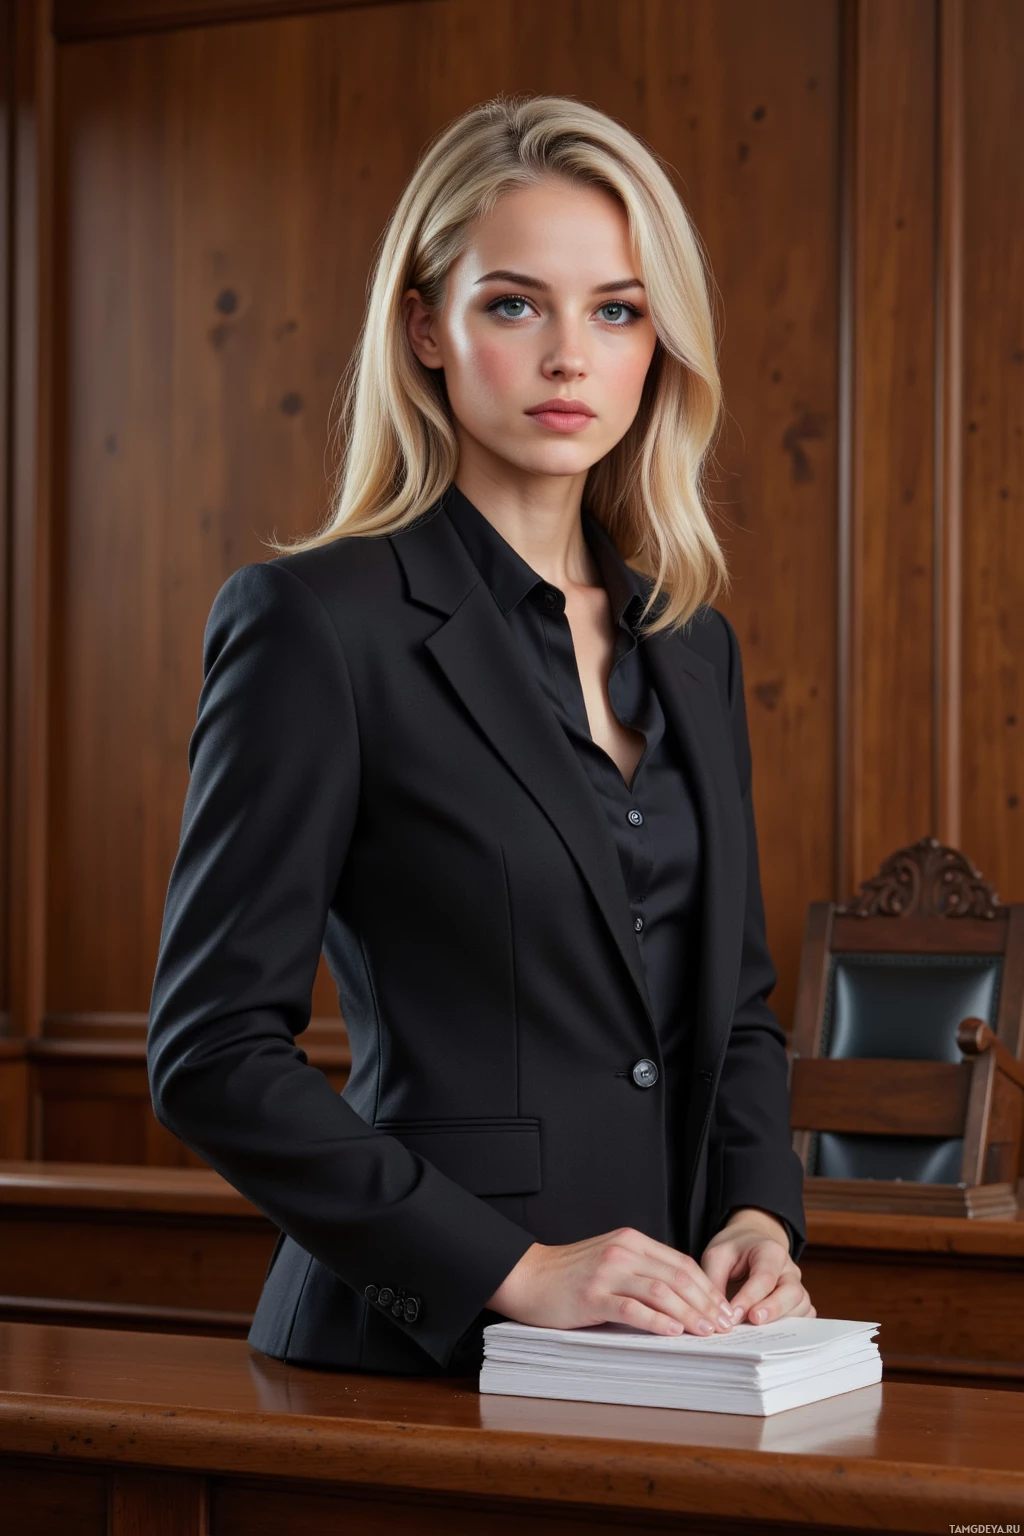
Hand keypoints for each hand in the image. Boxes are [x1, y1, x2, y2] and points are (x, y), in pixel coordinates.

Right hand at [485, 1227, 741, 1336]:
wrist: (526, 1276)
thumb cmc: (568, 1274)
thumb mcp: (610, 1260)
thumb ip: (640, 1269)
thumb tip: (680, 1296)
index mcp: (630, 1241)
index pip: (681, 1263)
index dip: (707, 1287)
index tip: (723, 1308)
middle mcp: (622, 1251)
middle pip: (677, 1276)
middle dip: (706, 1302)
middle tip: (724, 1325)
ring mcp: (607, 1273)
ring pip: (660, 1291)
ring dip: (688, 1313)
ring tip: (706, 1331)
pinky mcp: (592, 1295)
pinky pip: (631, 1308)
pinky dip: (656, 1320)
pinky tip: (672, 1332)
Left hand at [700, 1206, 814, 1324]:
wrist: (749, 1245)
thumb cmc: (734, 1252)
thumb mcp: (717, 1256)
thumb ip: (714, 1282)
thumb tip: (716, 1315)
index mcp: (770, 1251)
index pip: (765, 1277)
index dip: (749, 1298)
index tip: (733, 1315)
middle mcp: (789, 1269)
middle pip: (792, 1292)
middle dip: (773, 1310)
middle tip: (752, 1321)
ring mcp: (797, 1286)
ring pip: (801, 1307)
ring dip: (781, 1322)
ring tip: (756, 1331)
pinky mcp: (798, 1302)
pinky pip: (804, 1317)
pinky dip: (791, 1328)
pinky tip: (769, 1334)